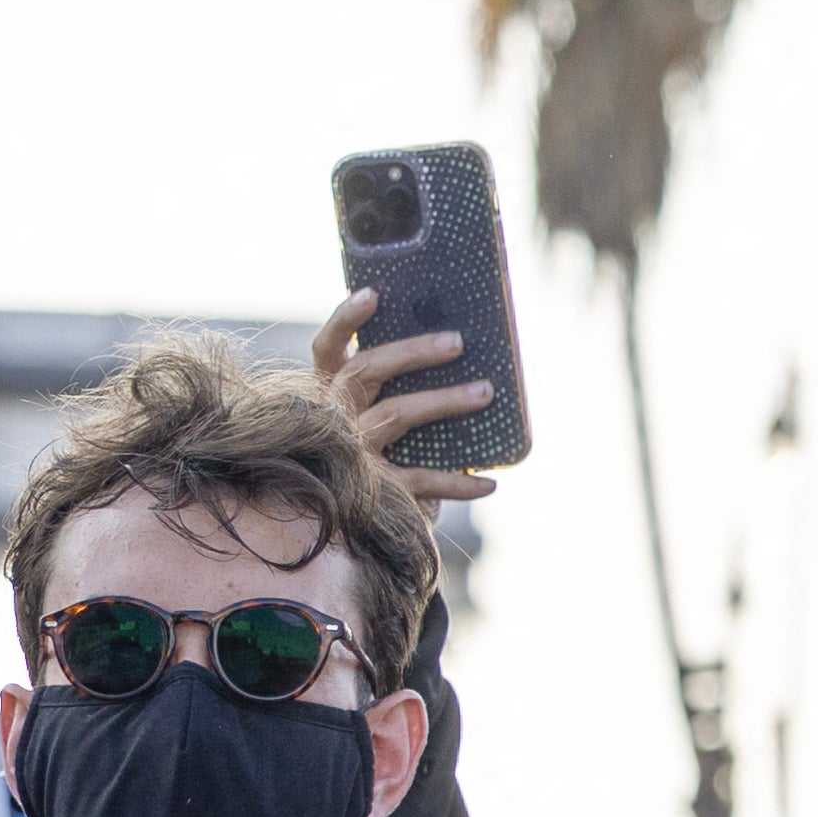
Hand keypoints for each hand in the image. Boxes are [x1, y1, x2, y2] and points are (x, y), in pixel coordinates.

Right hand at [311, 289, 500, 507]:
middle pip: (366, 370)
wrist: (369, 523)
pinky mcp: (374, 489)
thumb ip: (402, 383)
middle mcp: (334, 416)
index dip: (345, 320)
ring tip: (486, 392)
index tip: (373, 293)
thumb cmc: (390, 451)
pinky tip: (490, 483)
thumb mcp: (387, 412)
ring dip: (445, 400)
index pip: (327, 347)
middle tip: (457, 341)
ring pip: (397, 414)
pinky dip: (459, 482)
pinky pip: (422, 478)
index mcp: (332, 391)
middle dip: (413, 351)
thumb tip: (459, 345)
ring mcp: (351, 452)